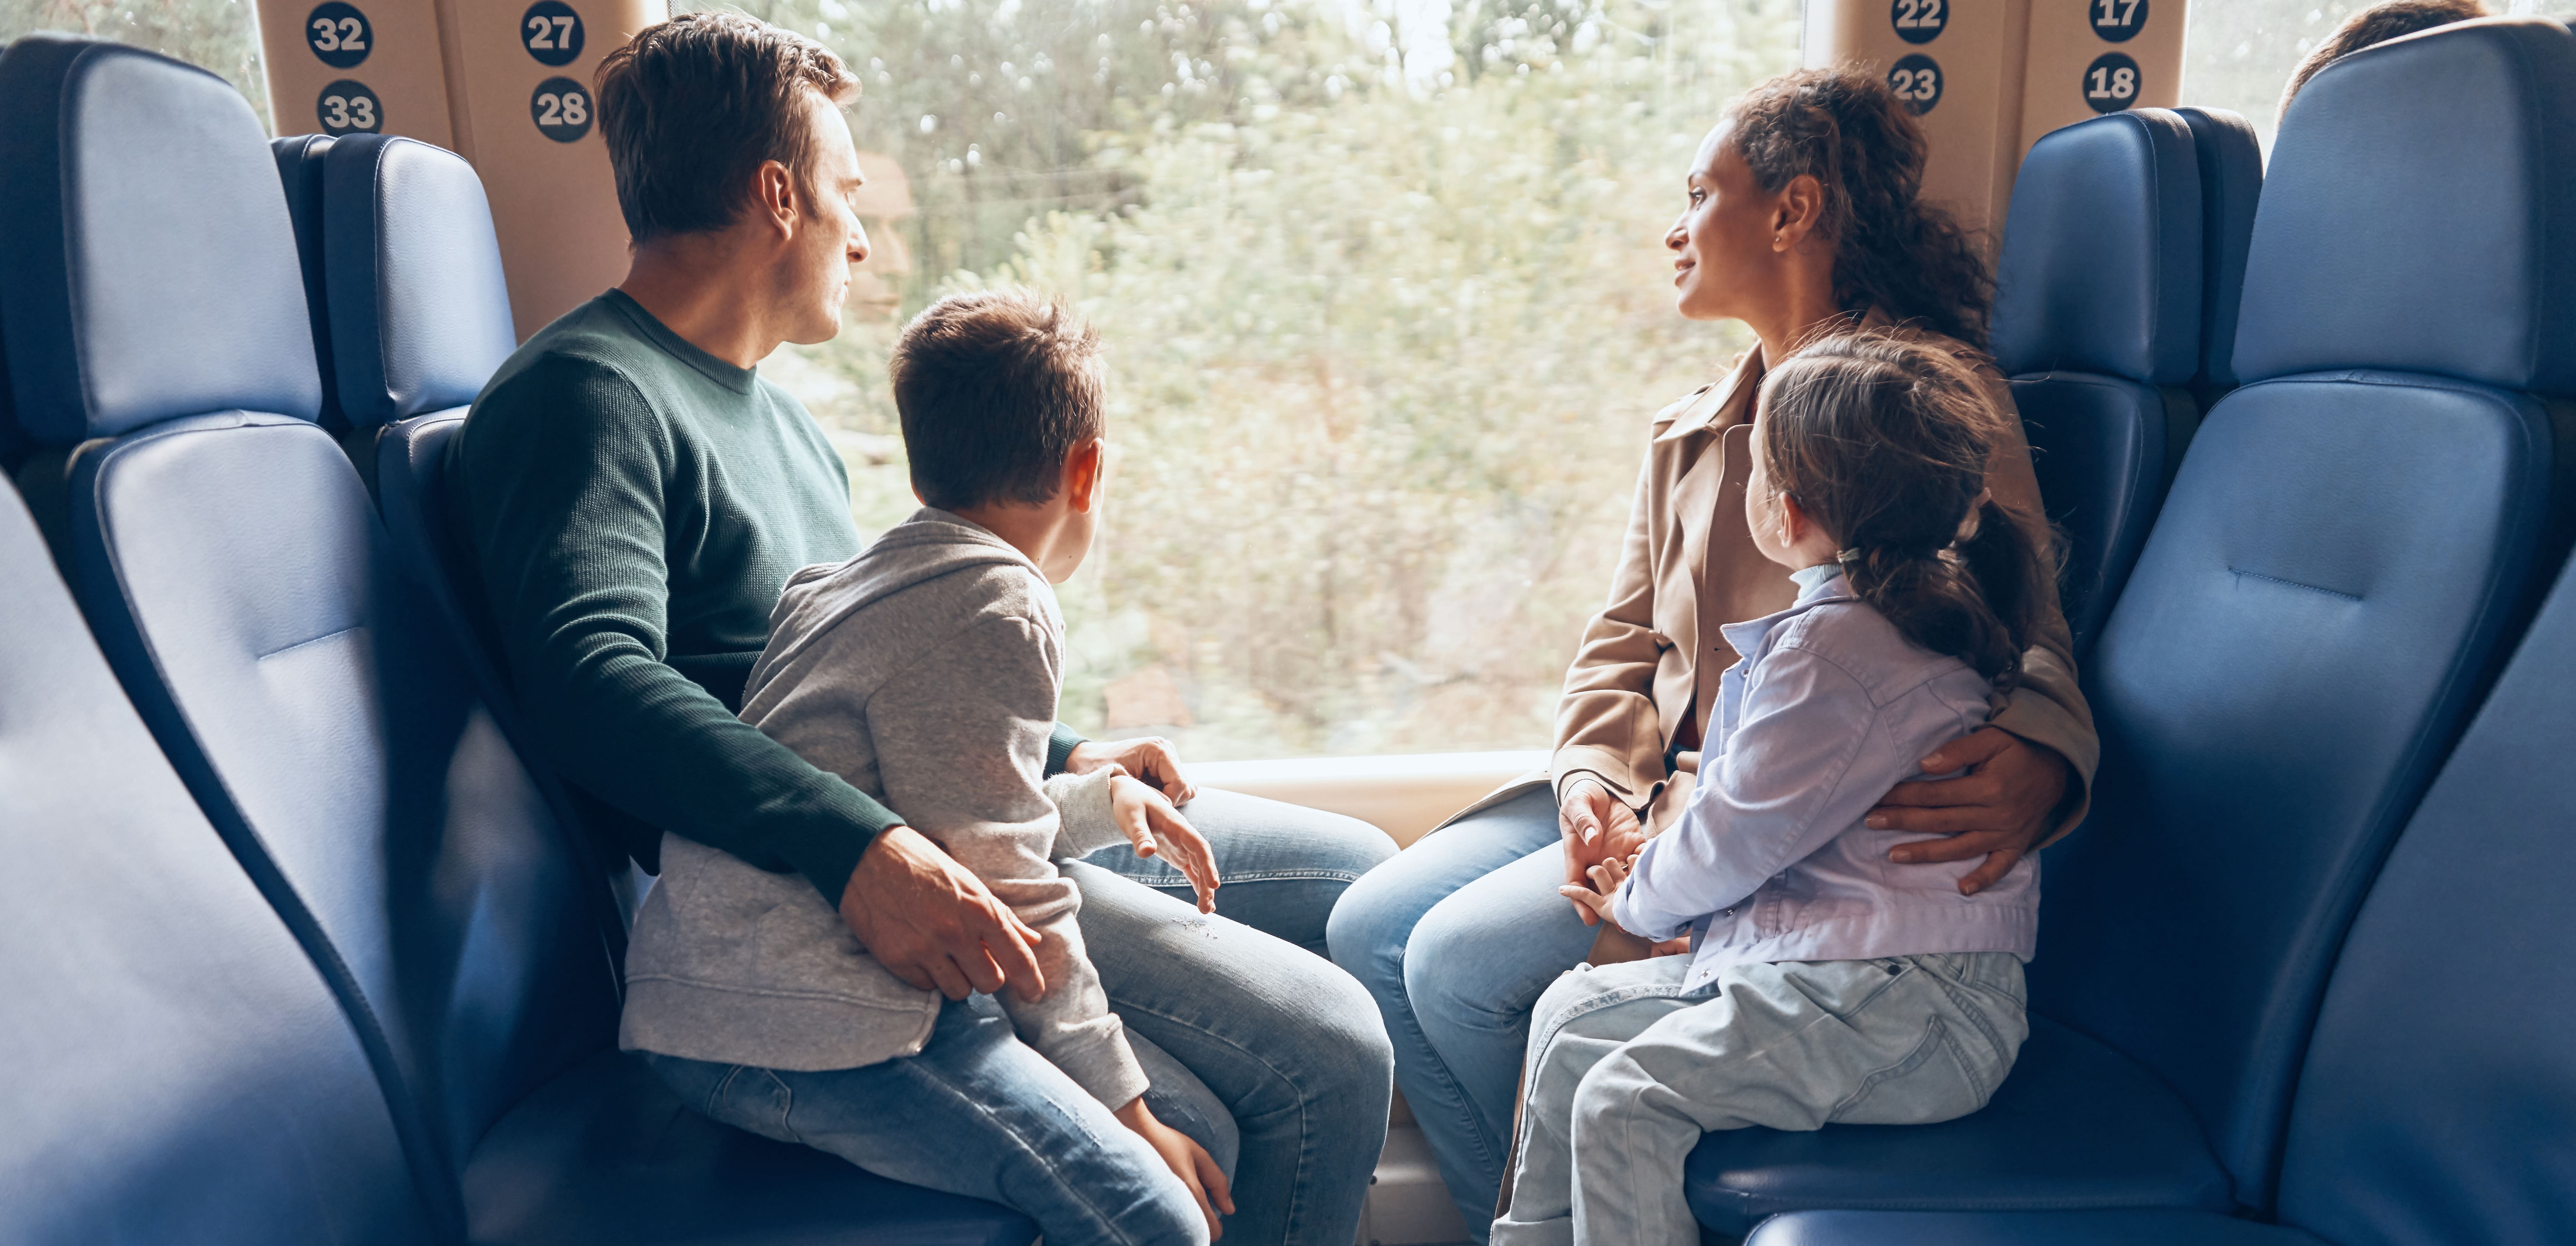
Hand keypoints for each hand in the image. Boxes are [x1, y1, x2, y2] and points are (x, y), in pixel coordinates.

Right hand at [839, 825, 1047, 1000]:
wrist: (867, 856)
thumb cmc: (923, 864)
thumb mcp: (970, 883)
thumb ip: (1001, 915)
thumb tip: (1032, 941)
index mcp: (980, 910)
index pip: (1017, 958)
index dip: (1030, 982)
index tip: (1034, 994)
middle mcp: (955, 933)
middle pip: (990, 983)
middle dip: (988, 976)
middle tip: (977, 961)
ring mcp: (925, 949)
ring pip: (959, 991)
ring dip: (959, 979)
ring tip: (948, 956)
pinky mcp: (897, 960)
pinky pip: (927, 987)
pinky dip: (930, 977)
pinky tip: (924, 955)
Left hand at [1066, 737, 1197, 803]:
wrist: (1086, 759)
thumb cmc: (1097, 770)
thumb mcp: (1118, 784)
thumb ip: (1141, 796)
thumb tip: (1159, 815)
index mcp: (1158, 750)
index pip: (1180, 785)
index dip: (1168, 804)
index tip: (1148, 810)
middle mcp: (1167, 750)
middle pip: (1187, 787)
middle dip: (1169, 803)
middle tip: (1146, 808)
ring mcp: (1168, 756)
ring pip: (1185, 788)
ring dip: (1168, 800)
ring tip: (1145, 802)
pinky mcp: (1165, 765)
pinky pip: (1177, 786)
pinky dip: (1166, 796)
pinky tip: (1148, 798)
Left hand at [1112, 771, 1220, 912]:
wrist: (1127, 793)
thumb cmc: (1129, 802)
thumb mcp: (1131, 816)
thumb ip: (1140, 835)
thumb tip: (1147, 853)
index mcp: (1176, 824)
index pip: (1198, 846)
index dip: (1208, 865)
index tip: (1213, 884)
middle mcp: (1183, 835)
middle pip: (1201, 859)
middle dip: (1208, 882)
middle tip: (1208, 907)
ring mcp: (1180, 843)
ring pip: (1198, 866)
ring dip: (1204, 886)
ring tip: (1206, 910)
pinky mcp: (1174, 851)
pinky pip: (1190, 868)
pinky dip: (1197, 882)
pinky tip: (1201, 899)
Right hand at [1115, 1096, 1234, 1238]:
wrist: (1132, 1132)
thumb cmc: (1167, 1142)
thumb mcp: (1198, 1155)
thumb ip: (1217, 1182)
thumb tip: (1230, 1210)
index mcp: (1191, 1190)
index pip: (1212, 1230)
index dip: (1216, 1228)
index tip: (1212, 1218)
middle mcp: (1175, 1203)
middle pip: (1195, 1237)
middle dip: (1199, 1229)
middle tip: (1195, 1211)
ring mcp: (1157, 1207)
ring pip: (1177, 1233)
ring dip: (1183, 1225)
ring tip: (1179, 1207)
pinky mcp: (1142, 1208)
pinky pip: (1161, 1226)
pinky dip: (1167, 1221)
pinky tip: (1164, 1206)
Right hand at [1558, 779, 1644, 925]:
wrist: (1599, 788)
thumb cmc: (1581, 798)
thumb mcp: (1577, 806)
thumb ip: (1583, 821)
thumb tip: (1592, 839)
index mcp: (1578, 854)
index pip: (1576, 882)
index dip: (1581, 903)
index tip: (1589, 919)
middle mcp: (1597, 859)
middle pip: (1602, 888)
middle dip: (1612, 907)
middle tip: (1624, 924)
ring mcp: (1616, 853)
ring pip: (1623, 879)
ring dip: (1633, 892)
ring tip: (1646, 907)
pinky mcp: (1632, 843)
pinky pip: (1641, 858)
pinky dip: (1648, 865)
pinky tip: (1659, 872)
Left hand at [1866, 727, 2070, 895]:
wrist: (2059, 769)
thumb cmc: (2019, 750)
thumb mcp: (1993, 738)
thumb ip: (1959, 750)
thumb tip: (1925, 764)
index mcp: (1988, 787)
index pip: (1936, 794)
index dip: (1904, 795)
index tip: (1878, 797)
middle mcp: (1996, 814)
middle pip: (1941, 821)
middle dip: (1903, 821)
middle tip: (1871, 821)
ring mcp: (2006, 834)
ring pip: (1960, 847)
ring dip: (1927, 853)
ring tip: (1894, 855)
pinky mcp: (2016, 846)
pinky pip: (1999, 868)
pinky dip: (1983, 880)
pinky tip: (1962, 889)